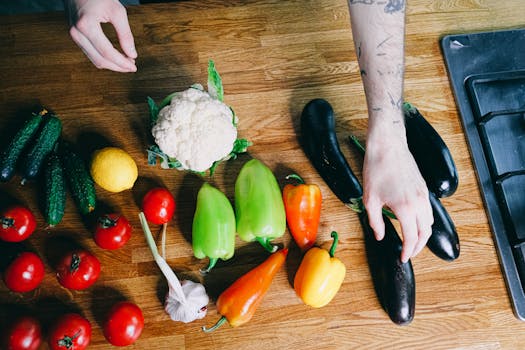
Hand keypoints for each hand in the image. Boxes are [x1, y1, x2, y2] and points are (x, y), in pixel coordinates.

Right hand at [66, 0, 136, 71]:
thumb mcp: (117, 11)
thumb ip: (125, 34)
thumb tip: (132, 55)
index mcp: (86, 25)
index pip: (107, 52)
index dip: (121, 63)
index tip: (134, 67)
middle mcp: (77, 33)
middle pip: (100, 60)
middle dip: (118, 66)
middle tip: (132, 66)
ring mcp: (74, 35)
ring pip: (94, 59)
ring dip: (111, 64)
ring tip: (126, 62)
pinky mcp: (75, 36)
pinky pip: (90, 53)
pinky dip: (104, 58)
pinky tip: (116, 56)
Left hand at [363, 130, 432, 262]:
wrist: (388, 146)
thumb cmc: (376, 169)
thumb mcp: (369, 199)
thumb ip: (375, 221)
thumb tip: (380, 236)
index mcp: (405, 208)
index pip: (411, 238)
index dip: (407, 251)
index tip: (402, 258)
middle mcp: (419, 203)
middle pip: (425, 233)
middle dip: (417, 247)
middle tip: (408, 254)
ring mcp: (424, 195)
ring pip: (430, 222)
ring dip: (423, 235)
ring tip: (412, 241)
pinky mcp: (424, 188)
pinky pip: (429, 211)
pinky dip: (425, 222)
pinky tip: (414, 223)